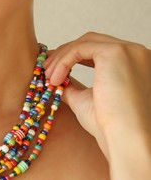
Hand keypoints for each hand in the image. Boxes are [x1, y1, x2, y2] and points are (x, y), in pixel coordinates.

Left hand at [43, 32, 150, 156]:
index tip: (53, 68)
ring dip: (61, 57)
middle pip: (91, 41)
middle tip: (45, 69)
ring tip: (48, 77)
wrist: (125, 138)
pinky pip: (80, 48)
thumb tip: (55, 79)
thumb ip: (72, 86)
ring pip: (84, 42)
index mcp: (132, 64)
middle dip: (64, 53)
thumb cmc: (109, 126)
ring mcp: (128, 50)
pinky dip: (63, 60)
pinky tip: (55, 78)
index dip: (73, 56)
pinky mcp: (116, 52)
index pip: (98, 50)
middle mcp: (134, 53)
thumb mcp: (85, 99)